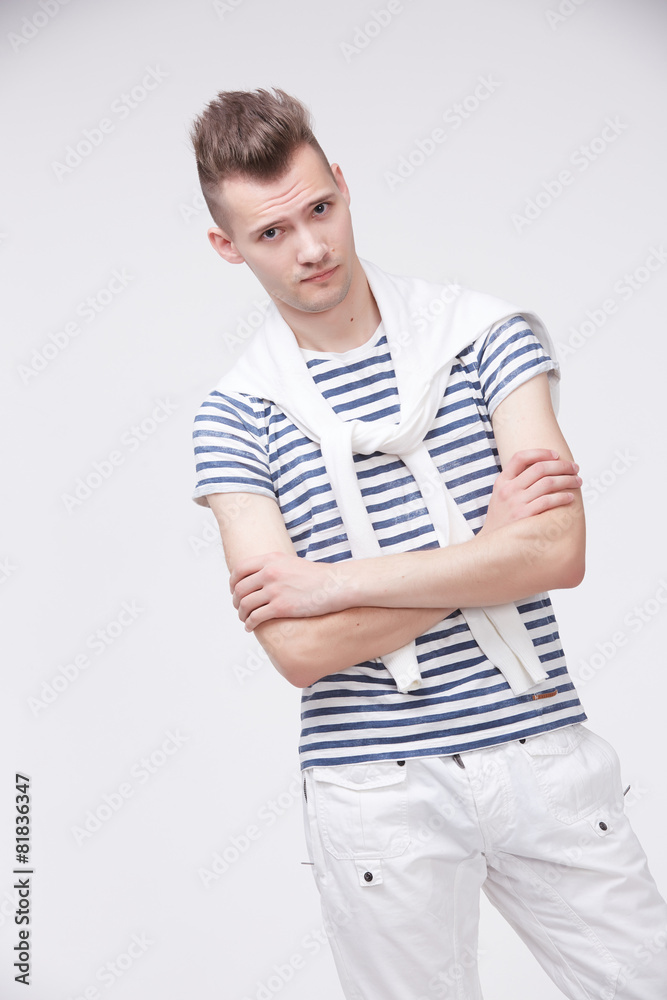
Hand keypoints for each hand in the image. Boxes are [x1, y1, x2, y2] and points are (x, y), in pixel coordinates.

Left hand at [229, 551, 352, 630]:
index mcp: (271, 559)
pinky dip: (249, 624)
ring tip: (245, 619)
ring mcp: (275, 590)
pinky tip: (250, 627)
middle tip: (239, 607)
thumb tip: (257, 578)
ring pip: (245, 604)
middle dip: (236, 601)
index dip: (233, 581)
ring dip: (241, 614)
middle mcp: (269, 573)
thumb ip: (272, 566)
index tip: (234, 590)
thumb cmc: (316, 576)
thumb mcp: (290, 562)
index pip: (240, 569)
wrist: (334, 585)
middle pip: (240, 589)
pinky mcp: (281, 607)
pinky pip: (256, 617)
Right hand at [480, 449, 581, 535]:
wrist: (492, 544)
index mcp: (502, 482)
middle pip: (540, 468)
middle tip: (575, 468)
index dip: (541, 453)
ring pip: (547, 483)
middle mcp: (508, 490)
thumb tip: (543, 469)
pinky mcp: (524, 517)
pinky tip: (570, 497)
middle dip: (562, 465)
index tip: (556, 455)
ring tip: (577, 481)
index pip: (521, 457)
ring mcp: (516, 503)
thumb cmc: (501, 519)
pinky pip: (548, 502)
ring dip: (567, 480)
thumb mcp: (499, 496)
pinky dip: (562, 497)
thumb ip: (515, 482)